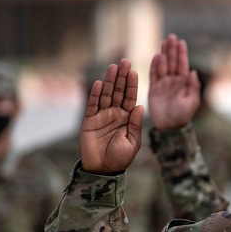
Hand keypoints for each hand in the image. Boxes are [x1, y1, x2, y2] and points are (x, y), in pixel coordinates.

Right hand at [80, 59, 144, 174]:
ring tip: (113, 67)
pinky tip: (100, 84)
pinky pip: (93, 105)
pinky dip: (95, 94)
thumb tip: (140, 106)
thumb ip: (136, 125)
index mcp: (128, 118)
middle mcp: (116, 114)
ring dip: (110, 81)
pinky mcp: (89, 120)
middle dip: (122, 77)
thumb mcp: (133, 142)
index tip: (135, 72)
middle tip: (125, 61)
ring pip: (106, 95)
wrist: (103, 169)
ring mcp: (102, 116)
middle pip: (119, 92)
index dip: (132, 85)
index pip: (131, 98)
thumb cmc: (121, 158)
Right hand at [148, 34, 200, 130]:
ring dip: (163, 54)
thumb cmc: (183, 115)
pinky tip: (155, 56)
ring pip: (163, 65)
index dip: (181, 53)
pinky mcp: (154, 89)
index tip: (181, 41)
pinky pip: (153, 75)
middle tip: (171, 37)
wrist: (170, 127)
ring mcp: (163, 84)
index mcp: (184, 82)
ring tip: (163, 42)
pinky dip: (154, 66)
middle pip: (172, 61)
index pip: (182, 64)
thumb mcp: (192, 102)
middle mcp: (174, 80)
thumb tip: (193, 72)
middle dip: (172, 49)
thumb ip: (193, 87)